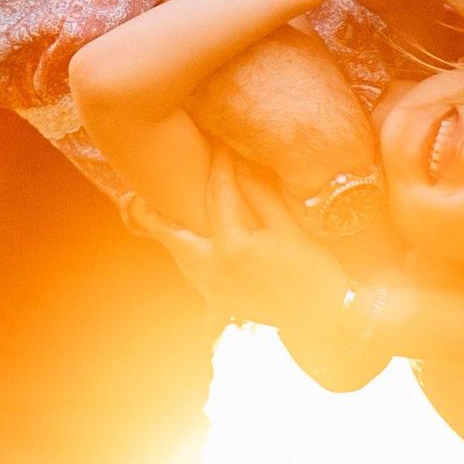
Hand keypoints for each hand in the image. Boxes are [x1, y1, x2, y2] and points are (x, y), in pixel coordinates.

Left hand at [160, 151, 362, 333]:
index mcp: (233, 245)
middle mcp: (214, 268)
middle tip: (139, 191)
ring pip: (176, 254)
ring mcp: (212, 288)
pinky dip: (183, 252)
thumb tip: (240, 164)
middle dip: (154, 210)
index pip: (218, 195)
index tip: (218, 145)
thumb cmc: (314, 269)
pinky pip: (189, 271)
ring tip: (154, 212)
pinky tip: (186, 241)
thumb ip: (261, 194)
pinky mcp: (217, 301)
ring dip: (167, 232)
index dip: (220, 166)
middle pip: (171, 231)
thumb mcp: (291, 227)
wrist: (324, 317)